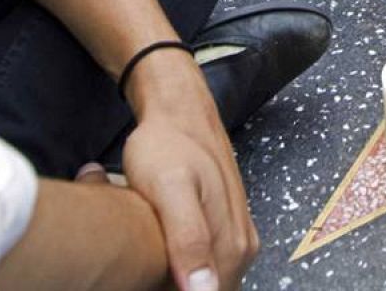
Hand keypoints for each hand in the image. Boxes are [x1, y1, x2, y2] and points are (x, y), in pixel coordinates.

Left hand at [122, 74, 259, 290]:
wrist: (180, 112)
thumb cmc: (167, 146)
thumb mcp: (169, 189)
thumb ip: (189, 239)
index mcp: (232, 247)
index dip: (165, 290)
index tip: (143, 276)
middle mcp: (243, 250)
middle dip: (167, 284)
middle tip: (141, 258)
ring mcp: (238, 241)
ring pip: (206, 284)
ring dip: (173, 279)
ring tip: (148, 251)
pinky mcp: (227, 232)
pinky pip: (206, 268)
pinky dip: (179, 268)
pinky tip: (159, 248)